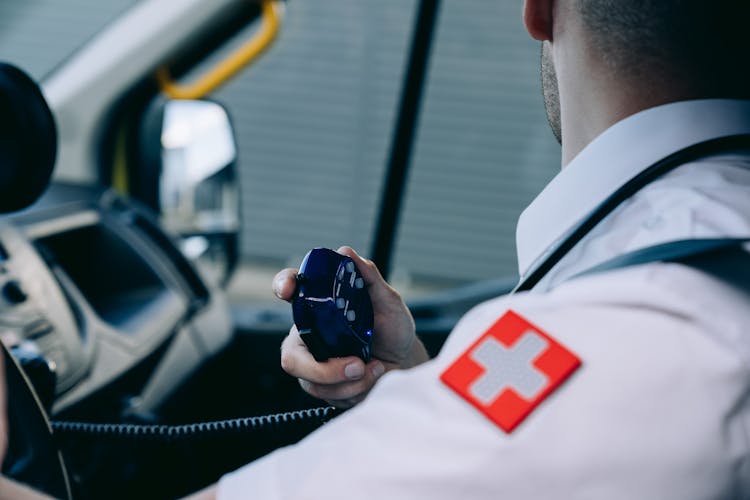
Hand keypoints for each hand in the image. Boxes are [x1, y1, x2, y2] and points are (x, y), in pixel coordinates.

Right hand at [274, 246, 427, 407]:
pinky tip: (371, 376)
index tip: (288, 289)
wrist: (404, 361)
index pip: (291, 289)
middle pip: (291, 354)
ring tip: (374, 368)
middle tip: (356, 364)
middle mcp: (310, 333)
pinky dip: (354, 389)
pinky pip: (326, 394)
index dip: (282, 285)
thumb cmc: (393, 327)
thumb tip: (346, 252)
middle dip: (323, 368)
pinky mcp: (322, 386)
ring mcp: (313, 363)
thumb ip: (368, 276)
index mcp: (320, 305)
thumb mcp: (387, 299)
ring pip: (310, 380)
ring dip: (348, 380)